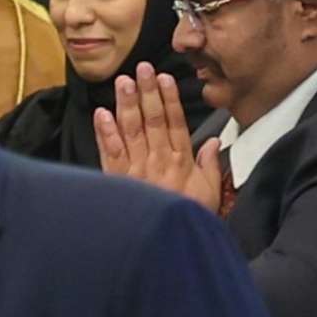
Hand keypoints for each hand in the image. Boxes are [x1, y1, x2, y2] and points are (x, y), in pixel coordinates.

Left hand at [94, 66, 227, 212]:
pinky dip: (105, 133)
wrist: (164, 248)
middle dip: (146, 92)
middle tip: (141, 68)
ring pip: (130, 130)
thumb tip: (215, 142)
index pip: (175, 123)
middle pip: (151, 120)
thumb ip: (210, 166)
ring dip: (126, 104)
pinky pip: (110, 153)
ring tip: (122, 82)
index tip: (164, 78)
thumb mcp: (208, 194)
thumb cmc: (188, 219)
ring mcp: (135, 170)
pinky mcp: (117, 181)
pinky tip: (101, 114)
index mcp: (181, 161)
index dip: (169, 99)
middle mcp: (157, 160)